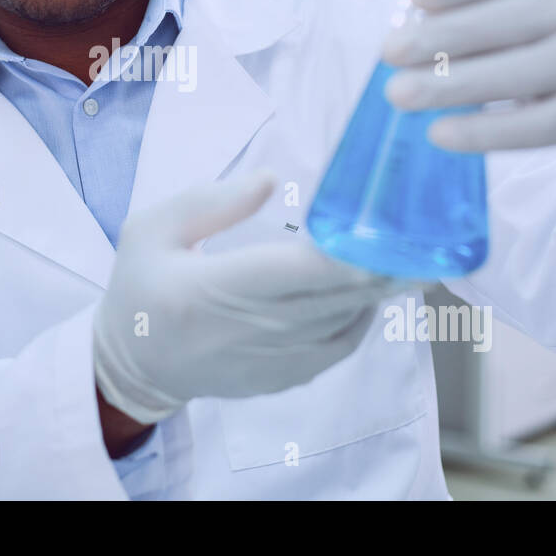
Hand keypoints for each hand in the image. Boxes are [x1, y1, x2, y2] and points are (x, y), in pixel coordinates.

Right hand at [93, 170, 400, 425]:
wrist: (135, 365)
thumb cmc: (141, 288)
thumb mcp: (151, 230)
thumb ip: (209, 202)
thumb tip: (270, 179)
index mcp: (212, 289)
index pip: (295, 269)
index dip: (345, 251)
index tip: (382, 225)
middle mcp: (250, 329)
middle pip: (335, 295)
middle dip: (381, 266)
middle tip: (420, 235)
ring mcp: (273, 360)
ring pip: (345, 321)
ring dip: (380, 290)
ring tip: (410, 256)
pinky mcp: (285, 377)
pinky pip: (341, 346)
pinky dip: (364, 317)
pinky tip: (374, 291)